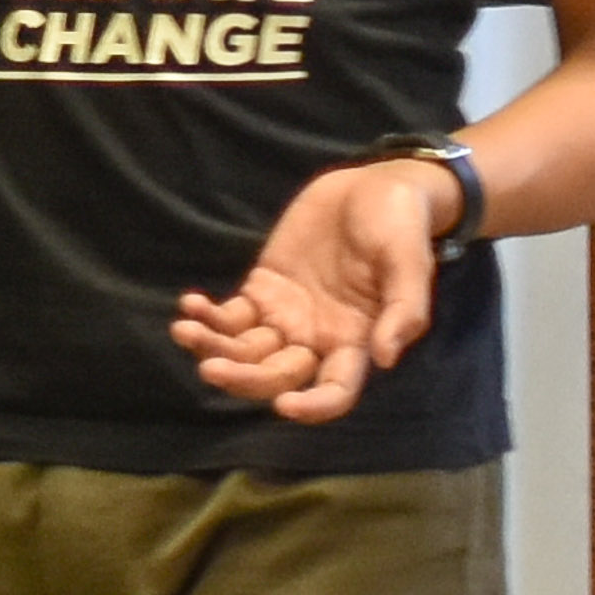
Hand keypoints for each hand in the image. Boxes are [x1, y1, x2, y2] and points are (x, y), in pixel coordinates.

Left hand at [174, 158, 454, 423]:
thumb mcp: (410, 263)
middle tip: (211, 369)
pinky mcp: (263, 290)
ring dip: (213, 348)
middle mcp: (317, 339)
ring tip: (184, 329)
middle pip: (276, 376)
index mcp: (356, 342)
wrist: (371, 188)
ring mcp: (286, 316)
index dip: (313, 407)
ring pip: (244, 350)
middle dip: (243, 379)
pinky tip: (190, 305)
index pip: (335, 391)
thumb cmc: (399, 227)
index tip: (285, 405)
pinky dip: (207, 316)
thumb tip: (384, 360)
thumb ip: (404, 310)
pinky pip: (230, 316)